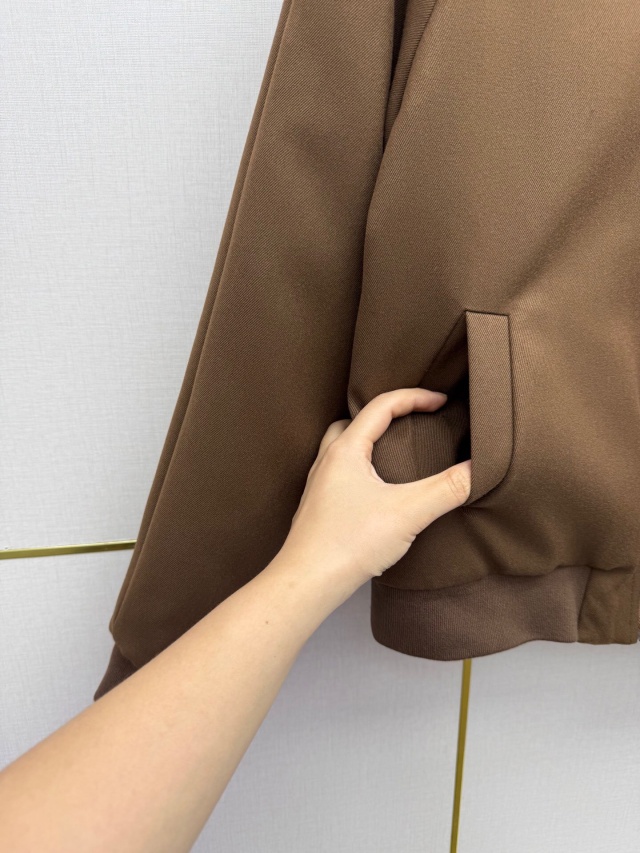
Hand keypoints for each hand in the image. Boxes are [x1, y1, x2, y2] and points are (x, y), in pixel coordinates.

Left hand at [282, 387, 471, 586]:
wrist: (305, 583)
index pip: (381, 405)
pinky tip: (376, 490)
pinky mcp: (318, 508)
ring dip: (369, 441)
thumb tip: (479, 470)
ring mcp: (319, 485)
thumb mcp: (409, 513)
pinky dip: (360, 468)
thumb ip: (447, 488)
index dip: (415, 397)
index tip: (442, 402)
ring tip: (395, 453)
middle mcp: (327, 461)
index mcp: (346, 450)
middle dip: (387, 414)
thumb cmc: (348, 543)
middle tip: (415, 420)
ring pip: (343, 447)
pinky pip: (340, 473)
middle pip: (356, 421)